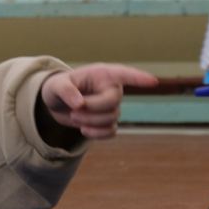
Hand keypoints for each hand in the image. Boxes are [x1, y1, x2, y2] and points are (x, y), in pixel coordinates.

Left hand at [39, 64, 159, 139]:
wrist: (56, 103)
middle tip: (73, 110)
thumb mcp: (56, 86)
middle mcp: (112, 88)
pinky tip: (84, 131)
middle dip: (92, 109)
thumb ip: (66, 91)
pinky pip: (111, 131)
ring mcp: (111, 106)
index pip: (125, 74)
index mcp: (103, 74)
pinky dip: (98, 134)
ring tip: (73, 116)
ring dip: (90, 122)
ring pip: (111, 118)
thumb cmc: (57, 88)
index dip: (139, 78)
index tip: (153, 81)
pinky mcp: (107, 121)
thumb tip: (79, 104)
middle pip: (113, 102)